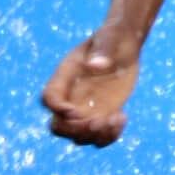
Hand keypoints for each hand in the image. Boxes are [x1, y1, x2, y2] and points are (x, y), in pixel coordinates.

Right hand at [42, 30, 140, 145]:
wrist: (125, 44)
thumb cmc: (114, 36)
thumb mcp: (110, 37)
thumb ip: (103, 49)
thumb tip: (95, 65)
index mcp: (66, 76)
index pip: (49, 98)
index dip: (57, 109)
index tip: (75, 111)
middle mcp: (71, 97)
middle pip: (58, 126)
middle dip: (76, 130)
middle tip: (98, 121)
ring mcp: (86, 109)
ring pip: (79, 136)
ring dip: (96, 136)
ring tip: (116, 119)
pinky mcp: (103, 115)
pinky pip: (99, 137)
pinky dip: (110, 135)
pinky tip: (123, 117)